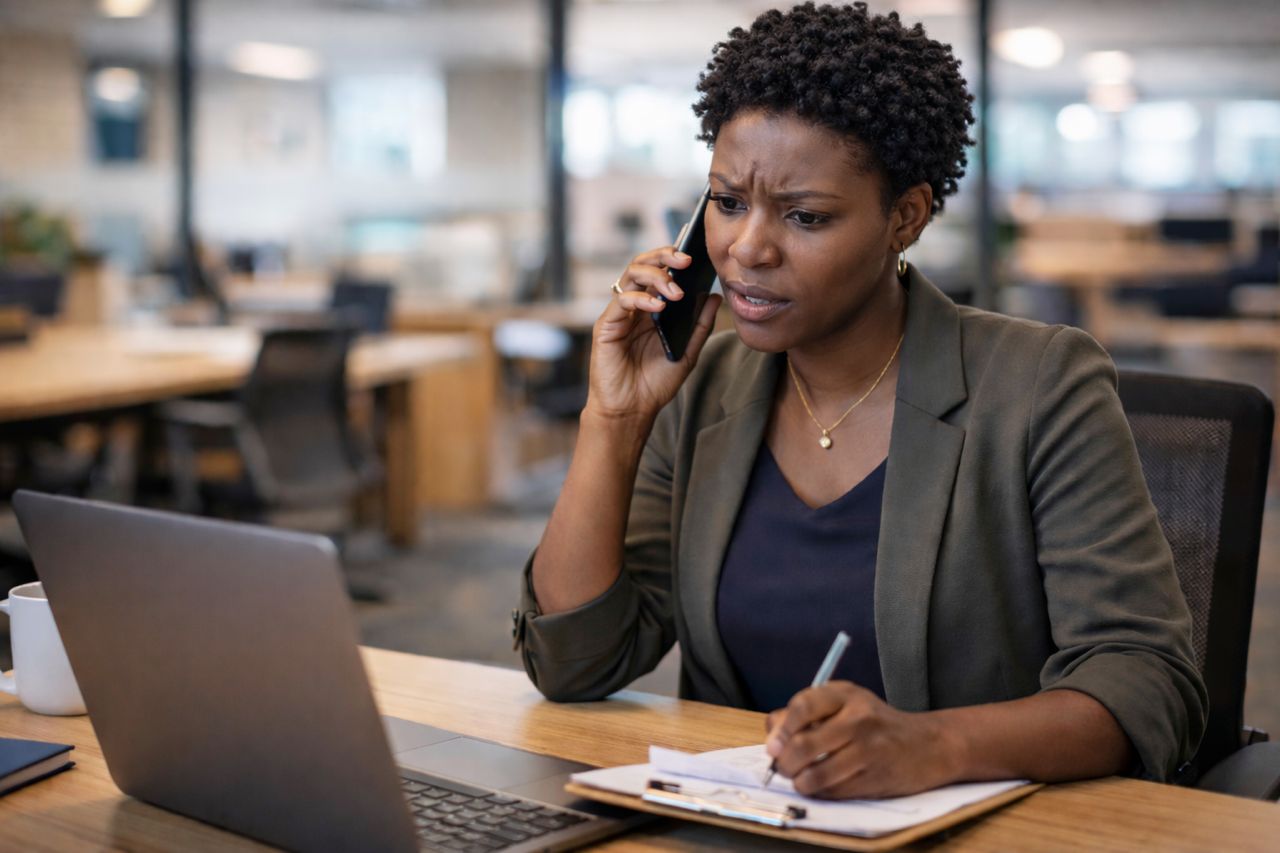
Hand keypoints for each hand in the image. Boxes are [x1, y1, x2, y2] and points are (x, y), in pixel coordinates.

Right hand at [586, 246, 721, 422]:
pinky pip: (621, 300)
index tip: (697, 257)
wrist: (632, 410)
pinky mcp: (606, 325)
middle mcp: (634, 306)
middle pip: (643, 265)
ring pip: (630, 275)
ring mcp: (619, 314)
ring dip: (656, 276)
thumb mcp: (687, 352)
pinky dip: (641, 298)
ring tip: (676, 291)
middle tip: (686, 260)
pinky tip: (659, 307)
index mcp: (652, 308)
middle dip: (664, 255)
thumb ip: (700, 324)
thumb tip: (715, 296)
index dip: (675, 258)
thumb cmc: (655, 383)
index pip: (660, 271)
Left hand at [764, 682, 961, 798]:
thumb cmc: (875, 723)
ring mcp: (868, 750)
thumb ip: (806, 713)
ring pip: (816, 774)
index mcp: (846, 694)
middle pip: (804, 744)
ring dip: (800, 782)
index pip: (804, 706)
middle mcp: (858, 719)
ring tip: (800, 778)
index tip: (773, 745)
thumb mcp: (844, 704)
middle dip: (784, 762)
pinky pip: (834, 791)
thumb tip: (772, 736)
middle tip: (782, 766)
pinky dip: (820, 792)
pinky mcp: (875, 778)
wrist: (928, 744)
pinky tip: (823, 785)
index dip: (782, 729)